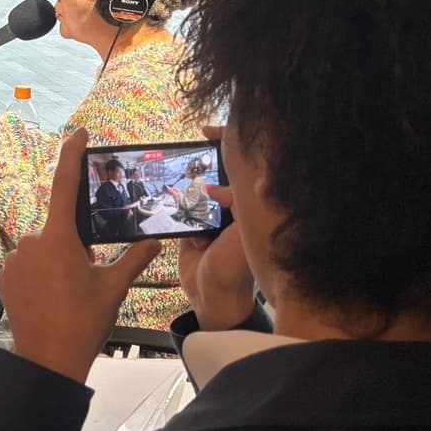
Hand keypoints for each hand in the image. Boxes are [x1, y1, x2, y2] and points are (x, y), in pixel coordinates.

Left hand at [0, 128, 160, 382]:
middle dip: (73, 245)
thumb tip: (155, 241)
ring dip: (55, 261)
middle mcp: (32, 241)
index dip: (71, 155)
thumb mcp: (113, 288)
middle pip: (58, 229)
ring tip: (67, 294)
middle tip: (84, 277)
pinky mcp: (3, 274)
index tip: (78, 134)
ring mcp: (14, 258)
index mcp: (60, 239)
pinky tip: (49, 297)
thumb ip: (133, 259)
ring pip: (41, 248)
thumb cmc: (83, 323)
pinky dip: (38, 273)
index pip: (66, 185)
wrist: (48, 359)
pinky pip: (25, 263)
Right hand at [177, 127, 255, 330]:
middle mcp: (234, 211)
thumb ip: (235, 205)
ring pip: (198, 190)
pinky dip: (178, 209)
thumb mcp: (240, 235)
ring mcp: (213, 220)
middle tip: (196, 145)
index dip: (231, 146)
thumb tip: (215, 188)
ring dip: (189, 186)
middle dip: (207, 163)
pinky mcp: (192, 230)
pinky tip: (181, 218)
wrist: (211, 298)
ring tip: (182, 178)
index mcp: (252, 209)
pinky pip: (182, 209)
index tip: (210, 132)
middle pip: (221, 175)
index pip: (244, 170)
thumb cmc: (234, 269)